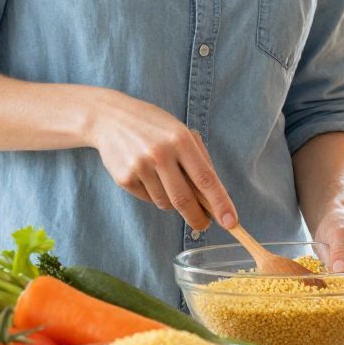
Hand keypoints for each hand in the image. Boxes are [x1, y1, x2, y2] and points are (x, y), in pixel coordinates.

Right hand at [76, 87, 235, 231]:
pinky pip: (148, 199)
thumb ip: (200, 161)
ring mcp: (140, 166)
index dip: (220, 203)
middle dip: (198, 218)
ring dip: (173, 203)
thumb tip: (213, 198)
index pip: (206, 179)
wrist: (111, 118)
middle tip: (204, 226)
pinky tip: (148, 175)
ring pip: (165, 203)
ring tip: (168, 182)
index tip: (231, 222)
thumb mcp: (182, 133)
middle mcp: (160, 153)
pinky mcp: (123, 178)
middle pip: (184, 200)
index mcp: (181, 140)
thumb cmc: (156, 127)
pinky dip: (154, 195)